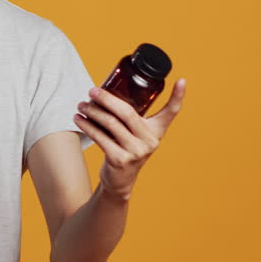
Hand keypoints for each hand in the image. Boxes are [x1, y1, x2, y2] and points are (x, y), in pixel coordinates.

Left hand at [74, 78, 186, 199]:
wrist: (119, 181)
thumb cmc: (125, 149)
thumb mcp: (134, 134)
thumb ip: (129, 118)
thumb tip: (103, 92)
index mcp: (156, 131)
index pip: (172, 112)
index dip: (178, 96)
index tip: (182, 80)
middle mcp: (150, 141)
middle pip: (127, 112)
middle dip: (107, 99)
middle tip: (92, 91)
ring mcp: (136, 151)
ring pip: (111, 123)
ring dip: (93, 112)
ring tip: (82, 105)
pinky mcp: (120, 159)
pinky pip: (101, 137)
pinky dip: (87, 126)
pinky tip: (79, 119)